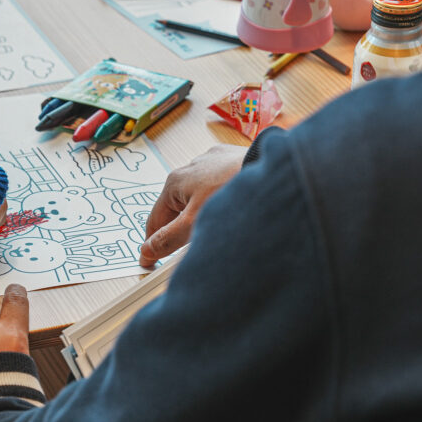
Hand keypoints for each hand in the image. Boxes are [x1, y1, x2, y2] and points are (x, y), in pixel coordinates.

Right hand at [140, 145, 247, 267]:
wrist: (273, 170)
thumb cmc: (231, 190)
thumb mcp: (193, 224)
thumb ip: (168, 240)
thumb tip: (148, 251)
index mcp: (174, 182)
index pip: (155, 220)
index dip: (152, 243)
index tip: (150, 261)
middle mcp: (189, 168)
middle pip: (177, 208)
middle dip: (182, 228)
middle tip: (193, 246)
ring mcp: (212, 161)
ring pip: (199, 195)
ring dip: (203, 212)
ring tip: (220, 227)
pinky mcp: (233, 160)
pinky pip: (220, 184)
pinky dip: (222, 198)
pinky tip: (234, 209)